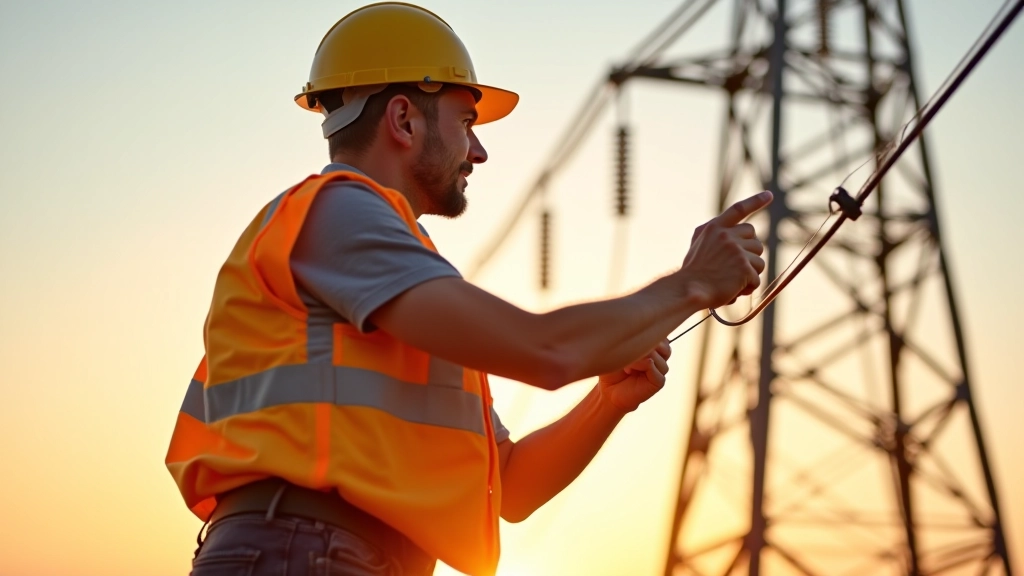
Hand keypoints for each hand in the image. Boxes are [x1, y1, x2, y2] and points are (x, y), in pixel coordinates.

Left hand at [597, 339, 670, 412]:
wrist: (609, 392)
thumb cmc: (613, 369)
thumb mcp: (621, 349)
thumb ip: (633, 340)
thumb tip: (641, 332)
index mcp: (654, 348)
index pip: (660, 332)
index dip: (646, 332)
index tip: (627, 339)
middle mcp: (660, 357)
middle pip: (663, 342)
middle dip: (645, 342)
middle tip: (627, 350)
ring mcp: (661, 369)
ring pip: (660, 353)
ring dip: (641, 354)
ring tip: (625, 362)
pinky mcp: (659, 381)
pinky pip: (655, 366)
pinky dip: (641, 364)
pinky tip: (628, 369)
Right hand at [680, 190, 771, 308]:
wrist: (685, 290)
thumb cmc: (691, 273)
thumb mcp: (698, 246)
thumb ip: (717, 237)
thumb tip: (742, 236)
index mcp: (713, 228)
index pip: (738, 210)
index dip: (755, 202)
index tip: (769, 195)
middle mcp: (725, 235)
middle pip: (755, 241)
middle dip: (750, 256)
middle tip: (735, 269)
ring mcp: (736, 250)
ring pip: (759, 261)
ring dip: (750, 274)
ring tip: (732, 281)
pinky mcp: (743, 267)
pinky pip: (756, 279)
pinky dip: (747, 288)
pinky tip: (732, 290)